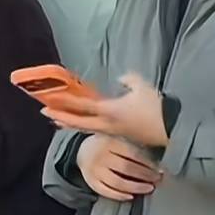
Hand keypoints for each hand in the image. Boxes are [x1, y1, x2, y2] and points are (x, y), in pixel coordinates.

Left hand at [47, 74, 168, 149]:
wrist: (171, 130)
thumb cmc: (156, 108)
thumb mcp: (142, 87)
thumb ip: (129, 80)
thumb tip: (121, 79)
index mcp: (109, 111)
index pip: (81, 106)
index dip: (64, 102)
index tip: (49, 99)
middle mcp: (106, 124)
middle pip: (77, 122)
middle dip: (60, 116)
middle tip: (44, 112)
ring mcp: (112, 132)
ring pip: (85, 128)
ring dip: (70, 123)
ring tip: (57, 120)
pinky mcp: (119, 135)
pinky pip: (95, 129)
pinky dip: (83, 126)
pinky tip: (82, 123)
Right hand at [76, 135, 162, 201]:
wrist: (83, 151)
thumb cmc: (107, 145)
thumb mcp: (117, 137)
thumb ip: (132, 144)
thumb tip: (156, 159)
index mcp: (110, 142)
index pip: (133, 154)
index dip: (148, 163)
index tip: (160, 168)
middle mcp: (101, 156)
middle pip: (127, 168)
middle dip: (145, 175)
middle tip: (157, 179)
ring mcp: (95, 170)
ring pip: (118, 182)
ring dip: (136, 187)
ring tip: (149, 188)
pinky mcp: (91, 182)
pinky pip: (106, 191)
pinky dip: (120, 195)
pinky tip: (131, 196)